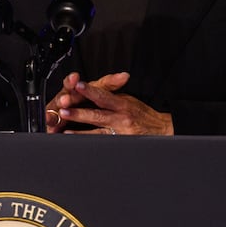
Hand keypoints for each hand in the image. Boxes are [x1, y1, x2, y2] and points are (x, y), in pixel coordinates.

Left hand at [47, 71, 172, 136]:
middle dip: (78, 111)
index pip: (103, 95)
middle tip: (63, 108)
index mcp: (122, 103)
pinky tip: (75, 139)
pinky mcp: (120, 141)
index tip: (77, 85)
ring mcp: (120, 131)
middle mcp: (121, 117)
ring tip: (64, 128)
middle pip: (97, 113)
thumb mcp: (129, 99)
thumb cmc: (143, 114)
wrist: (162, 129)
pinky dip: (87, 140)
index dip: (89, 90)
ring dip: (79, 129)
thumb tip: (93, 89)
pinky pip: (101, 141)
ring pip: (96, 130)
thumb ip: (111, 94)